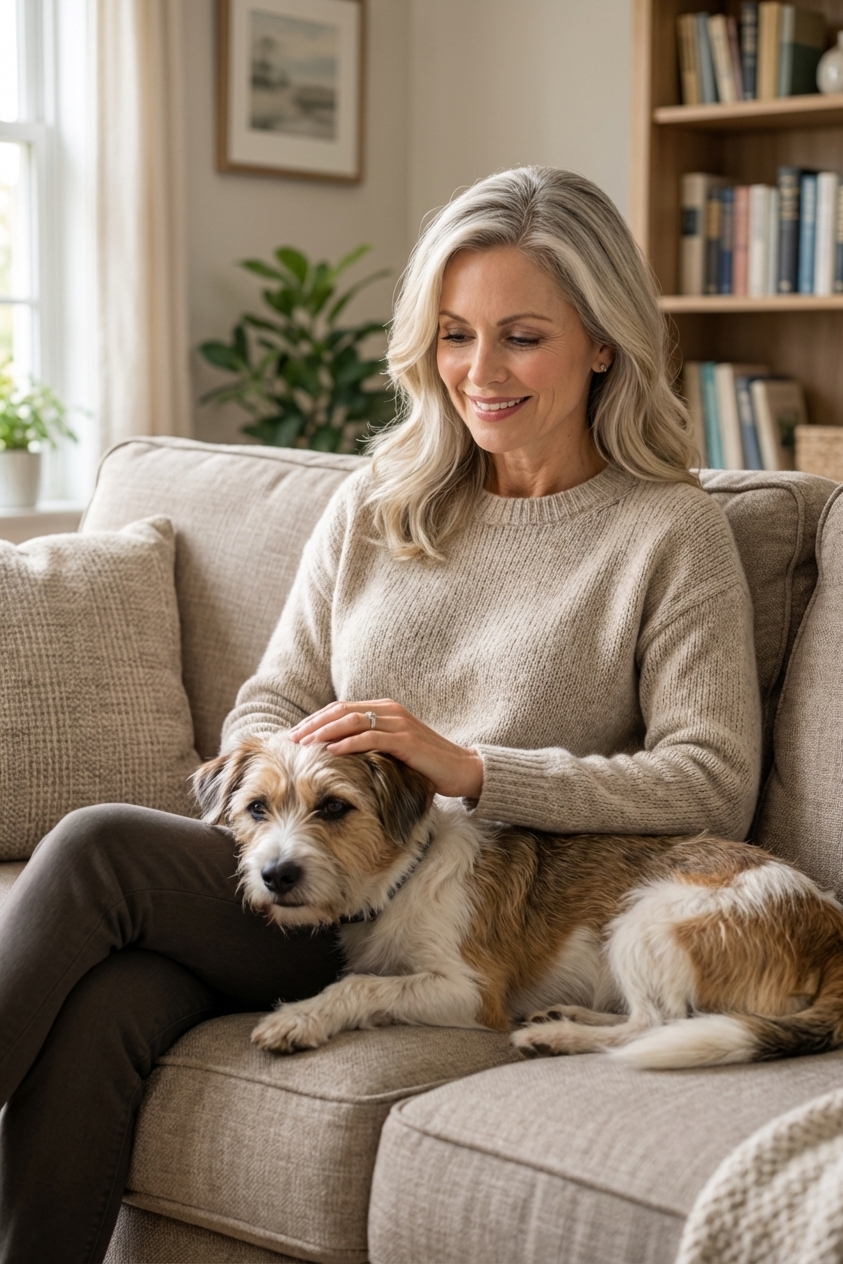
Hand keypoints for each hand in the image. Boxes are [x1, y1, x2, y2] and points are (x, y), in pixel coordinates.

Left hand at [288, 699, 483, 799]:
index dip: (316, 719)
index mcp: (384, 709)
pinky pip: (370, 738)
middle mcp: (389, 710)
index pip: (341, 708)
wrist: (462, 769)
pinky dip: (348, 743)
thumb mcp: (392, 749)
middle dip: (313, 724)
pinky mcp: (406, 740)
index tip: (295, 734)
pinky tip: (330, 751)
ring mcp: (397, 723)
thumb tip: (336, 752)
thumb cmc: (424, 763)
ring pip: (352, 720)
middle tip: (291, 739)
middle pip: (341, 710)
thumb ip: (370, 744)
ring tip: (304, 744)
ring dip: (324, 732)